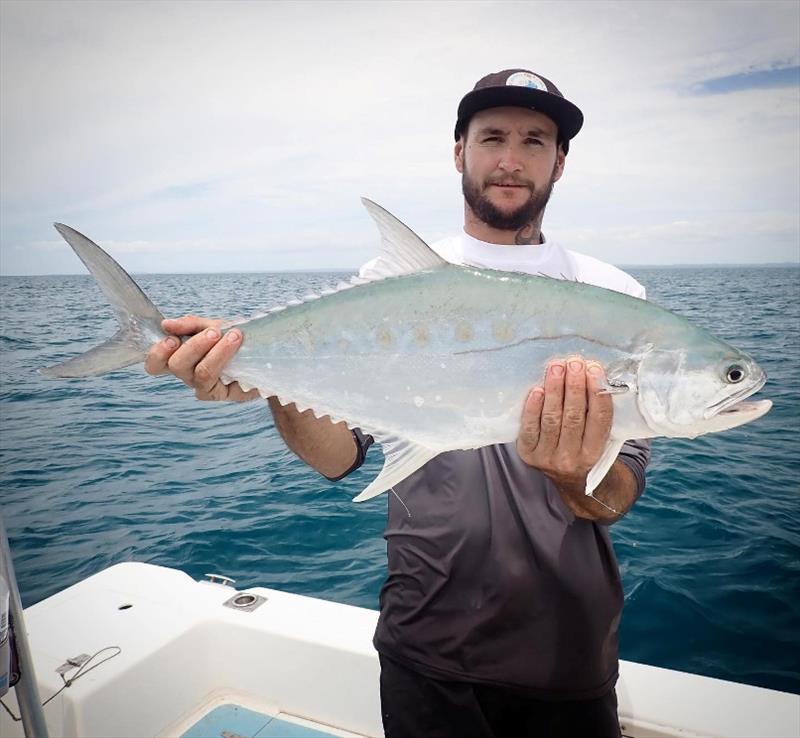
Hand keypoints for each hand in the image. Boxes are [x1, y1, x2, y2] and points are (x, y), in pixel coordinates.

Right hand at [144, 315, 259, 401]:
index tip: (171, 337)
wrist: (264, 354)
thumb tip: (166, 324)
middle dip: (194, 346)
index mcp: (179, 357)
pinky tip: (237, 345)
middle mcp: (187, 375)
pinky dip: (226, 358)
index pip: (155, 364)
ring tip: (234, 335)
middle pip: (176, 366)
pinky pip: (220, 379)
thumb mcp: (212, 325)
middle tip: (214, 332)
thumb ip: (190, 325)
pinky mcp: (222, 394)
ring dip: (216, 351)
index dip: (156, 354)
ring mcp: (204, 387)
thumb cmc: (233, 339)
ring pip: (200, 373)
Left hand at [516, 357, 612, 491]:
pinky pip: (530, 428)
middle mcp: (572, 458)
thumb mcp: (600, 436)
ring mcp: (547, 458)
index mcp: (595, 453)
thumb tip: (595, 372)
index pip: (600, 419)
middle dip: (574, 386)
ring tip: (556, 367)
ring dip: (554, 390)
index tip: (595, 368)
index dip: (597, 392)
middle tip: (574, 362)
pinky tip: (537, 389)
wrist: (567, 478)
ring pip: (552, 419)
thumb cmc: (585, 445)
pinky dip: (533, 408)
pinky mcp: (528, 454)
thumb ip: (598, 412)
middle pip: (574, 417)